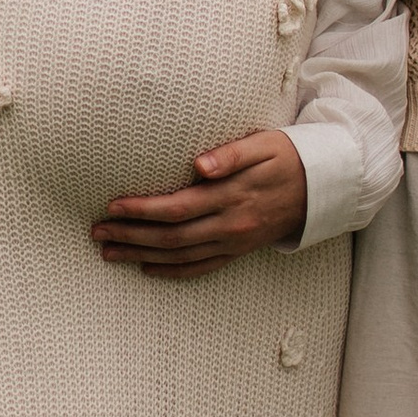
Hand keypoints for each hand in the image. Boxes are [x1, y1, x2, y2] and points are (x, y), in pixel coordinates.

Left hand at [94, 129, 307, 276]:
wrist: (321, 187)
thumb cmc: (286, 156)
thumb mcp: (264, 144)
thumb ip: (231, 154)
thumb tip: (200, 164)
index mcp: (233, 196)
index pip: (178, 208)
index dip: (143, 209)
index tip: (113, 206)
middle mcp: (231, 225)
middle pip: (171, 237)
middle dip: (131, 236)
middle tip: (97, 232)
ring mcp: (234, 242)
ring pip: (180, 257)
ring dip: (141, 256)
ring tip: (109, 253)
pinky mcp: (238, 251)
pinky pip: (201, 269)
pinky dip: (172, 272)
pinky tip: (147, 268)